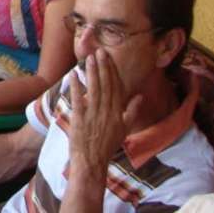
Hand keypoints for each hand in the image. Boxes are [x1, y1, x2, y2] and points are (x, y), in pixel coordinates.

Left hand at [68, 50, 143, 173]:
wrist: (93, 161)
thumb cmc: (107, 145)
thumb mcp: (124, 128)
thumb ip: (132, 111)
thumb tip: (140, 96)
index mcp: (117, 112)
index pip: (116, 88)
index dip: (112, 71)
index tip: (108, 58)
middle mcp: (107, 112)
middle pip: (106, 85)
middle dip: (102, 67)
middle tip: (100, 51)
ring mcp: (94, 115)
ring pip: (94, 89)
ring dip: (91, 73)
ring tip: (89, 58)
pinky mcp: (80, 119)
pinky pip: (78, 100)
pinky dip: (76, 87)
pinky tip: (73, 75)